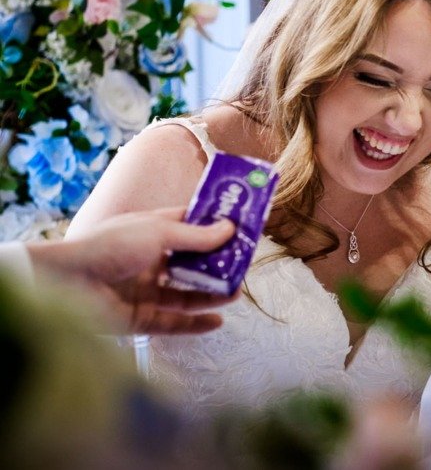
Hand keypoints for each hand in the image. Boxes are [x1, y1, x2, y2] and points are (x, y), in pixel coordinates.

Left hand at [31, 207, 236, 334]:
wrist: (65, 283)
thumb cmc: (109, 246)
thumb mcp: (158, 233)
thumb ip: (196, 236)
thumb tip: (230, 230)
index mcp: (151, 233)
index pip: (189, 227)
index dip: (214, 227)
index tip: (241, 229)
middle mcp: (149, 261)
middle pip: (191, 264)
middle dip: (217, 265)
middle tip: (243, 265)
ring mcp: (145, 291)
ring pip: (185, 294)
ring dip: (211, 294)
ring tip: (235, 292)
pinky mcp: (139, 319)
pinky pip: (172, 322)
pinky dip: (195, 323)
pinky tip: (217, 321)